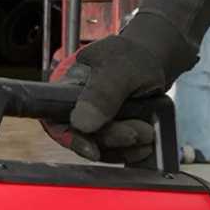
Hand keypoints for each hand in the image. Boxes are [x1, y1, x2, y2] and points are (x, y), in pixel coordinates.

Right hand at [62, 12, 193, 164]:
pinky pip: (115, 152)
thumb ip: (102, 93)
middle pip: (84, 138)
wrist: (153, 63)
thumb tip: (81, 123)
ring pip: (101, 148)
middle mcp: (76, 111)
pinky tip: (146, 144)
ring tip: (148, 132)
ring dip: (126, 146)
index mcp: (66, 90)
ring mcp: (93, 125)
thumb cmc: (132, 57)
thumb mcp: (120, 67)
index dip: (72, 138)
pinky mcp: (110, 136)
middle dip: (112, 138)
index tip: (93, 149)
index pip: (56, 121)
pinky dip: (132, 152)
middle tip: (140, 131)